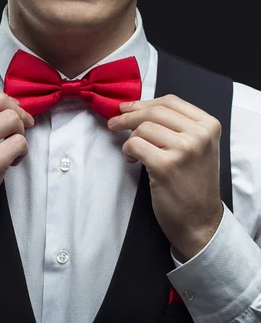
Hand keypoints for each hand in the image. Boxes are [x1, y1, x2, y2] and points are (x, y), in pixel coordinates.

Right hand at [0, 75, 34, 270]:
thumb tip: (2, 104)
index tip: (3, 107)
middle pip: (0, 98)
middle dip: (15, 110)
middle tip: (18, 126)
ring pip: (13, 118)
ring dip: (20, 131)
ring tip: (11, 146)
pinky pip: (20, 143)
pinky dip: (22, 151)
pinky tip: (11, 161)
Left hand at [108, 94, 223, 260]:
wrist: (201, 221)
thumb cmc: (194, 183)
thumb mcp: (198, 147)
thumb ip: (177, 126)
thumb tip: (136, 107)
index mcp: (209, 126)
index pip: (170, 101)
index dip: (144, 103)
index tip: (127, 107)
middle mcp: (199, 135)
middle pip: (154, 112)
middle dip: (128, 116)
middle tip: (114, 123)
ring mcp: (183, 150)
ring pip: (142, 128)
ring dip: (130, 139)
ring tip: (133, 153)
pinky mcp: (165, 166)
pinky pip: (134, 145)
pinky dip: (127, 151)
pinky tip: (132, 161)